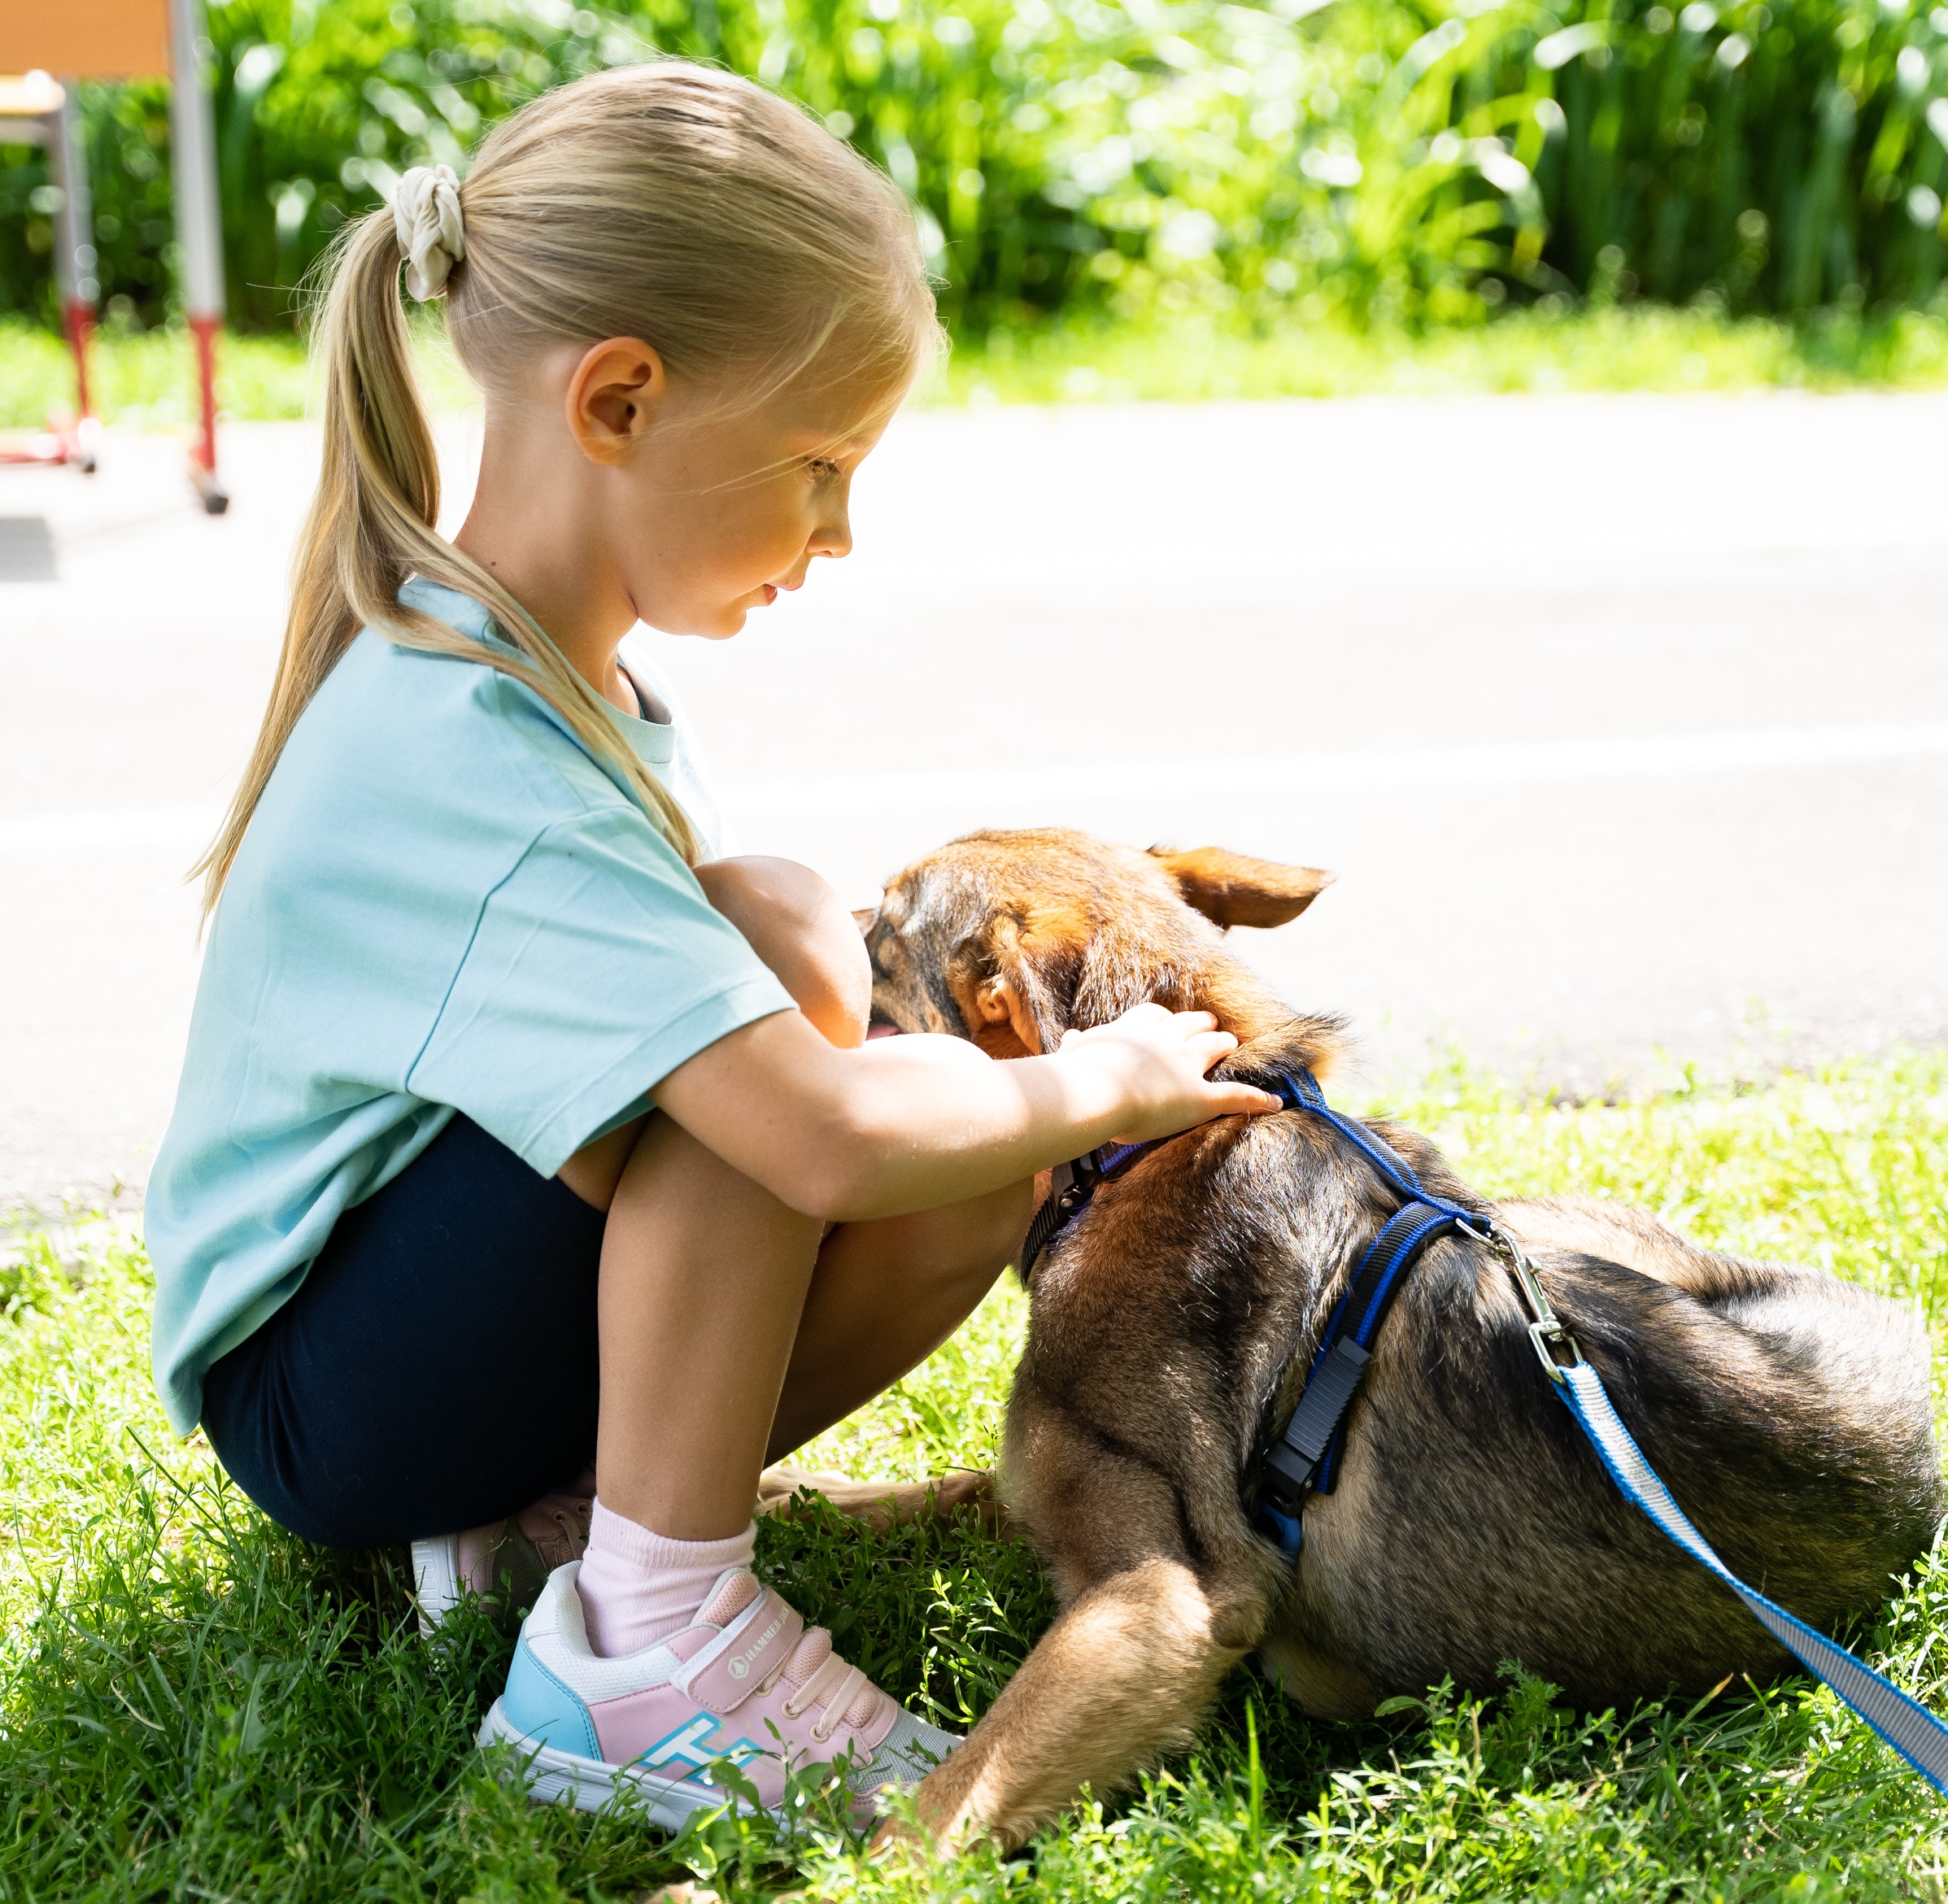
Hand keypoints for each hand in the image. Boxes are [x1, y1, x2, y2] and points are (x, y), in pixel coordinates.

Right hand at [1055, 1003, 1283, 1143]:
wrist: (1095, 1089)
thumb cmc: (1077, 1074)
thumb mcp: (1074, 1053)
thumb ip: (1077, 1046)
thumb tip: (1071, 1038)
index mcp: (1133, 1029)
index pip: (1153, 1016)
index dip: (1163, 1019)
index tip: (1165, 1021)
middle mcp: (1164, 1040)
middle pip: (1189, 1024)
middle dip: (1201, 1024)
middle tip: (1210, 1023)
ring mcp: (1185, 1065)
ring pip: (1212, 1047)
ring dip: (1223, 1043)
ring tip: (1232, 1042)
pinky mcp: (1201, 1096)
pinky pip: (1235, 1096)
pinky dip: (1257, 1099)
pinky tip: (1275, 1103)